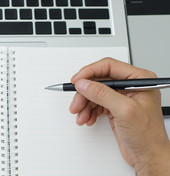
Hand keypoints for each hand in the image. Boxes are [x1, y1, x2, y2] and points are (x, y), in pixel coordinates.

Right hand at [69, 58, 169, 174]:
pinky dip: (89, 111)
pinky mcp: (115, 107)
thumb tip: (84, 84)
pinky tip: (87, 118)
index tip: (76, 81)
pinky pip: (96, 103)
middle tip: (76, 103)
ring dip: (85, 104)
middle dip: (85, 93)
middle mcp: (130, 86)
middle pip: (99, 81)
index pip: (109, 66)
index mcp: (139, 79)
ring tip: (80, 115)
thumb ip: (102, 94)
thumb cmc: (148, 136)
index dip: (90, 72)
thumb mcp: (124, 111)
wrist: (149, 156)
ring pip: (95, 93)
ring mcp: (122, 97)